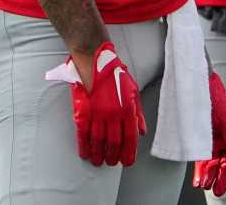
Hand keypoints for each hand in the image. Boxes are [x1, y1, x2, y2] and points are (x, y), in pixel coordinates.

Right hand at [68, 42, 146, 166]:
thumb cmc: (115, 75)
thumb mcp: (133, 91)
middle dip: (113, 156)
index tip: (127, 162)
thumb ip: (138, 113)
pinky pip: (83, 134)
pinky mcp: (83, 111)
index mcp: (127, 109)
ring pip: (98, 141)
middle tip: (111, 163)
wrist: (95, 61)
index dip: (129, 152)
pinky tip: (85, 154)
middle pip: (114, 142)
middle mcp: (113, 114)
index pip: (130, 137)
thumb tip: (142, 131)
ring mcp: (97, 113)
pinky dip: (84, 146)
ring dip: (98, 154)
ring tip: (98, 162)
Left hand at [193, 71, 225, 195]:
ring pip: (214, 163)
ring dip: (211, 175)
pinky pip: (202, 158)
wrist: (196, 85)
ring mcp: (214, 140)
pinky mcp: (202, 140)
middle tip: (220, 191)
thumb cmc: (214, 96)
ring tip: (207, 186)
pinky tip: (199, 179)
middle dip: (223, 178)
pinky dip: (201, 170)